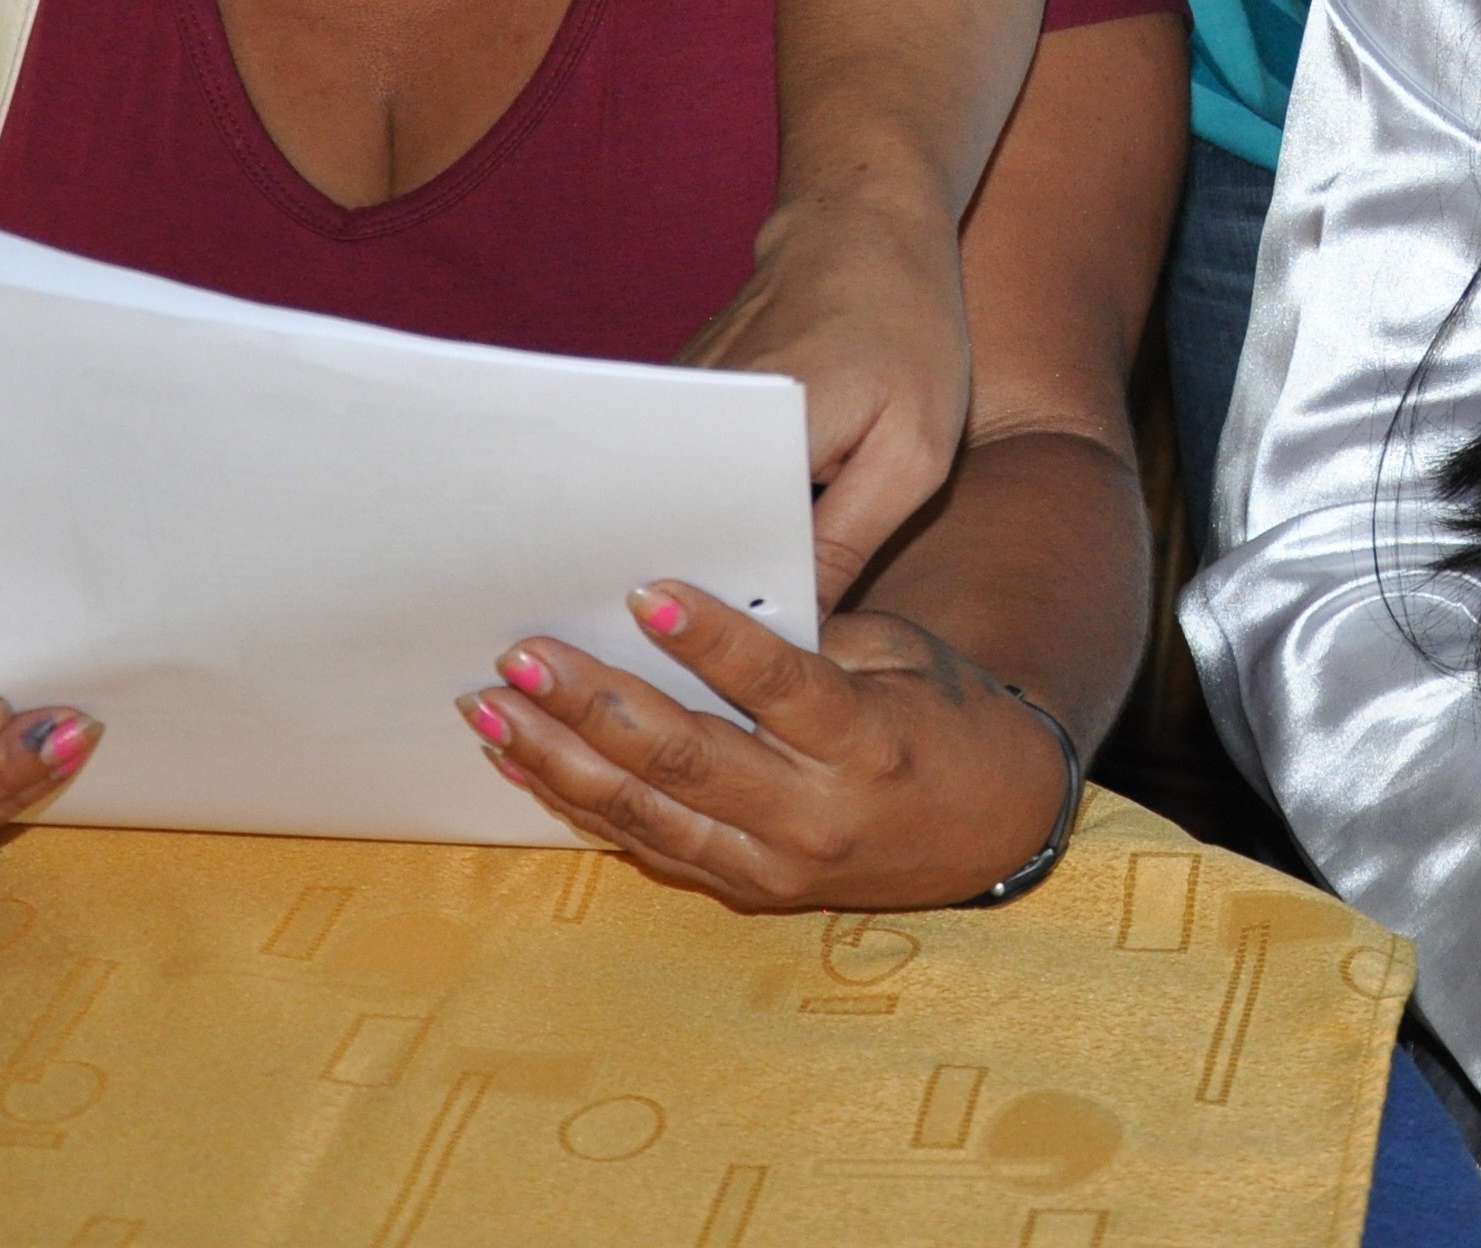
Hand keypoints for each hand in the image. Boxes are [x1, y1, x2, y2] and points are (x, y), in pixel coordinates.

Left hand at [463, 581, 1068, 912]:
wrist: (991, 831)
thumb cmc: (944, 715)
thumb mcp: (903, 655)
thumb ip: (810, 638)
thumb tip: (689, 609)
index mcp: (867, 740)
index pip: (777, 686)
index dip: (708, 640)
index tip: (641, 591)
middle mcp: (815, 815)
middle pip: (686, 758)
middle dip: (593, 703)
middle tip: (521, 654)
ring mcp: (774, 865)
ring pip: (647, 814)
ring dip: (558, 759)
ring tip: (488, 709)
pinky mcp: (747, 890)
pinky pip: (649, 845)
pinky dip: (581, 801)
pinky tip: (525, 761)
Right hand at [687, 181, 972, 610]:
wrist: (864, 224)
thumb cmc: (908, 331)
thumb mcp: (913, 452)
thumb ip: (849, 543)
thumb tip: (796, 634)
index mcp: (757, 433)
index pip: (725, 560)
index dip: (741, 617)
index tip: (754, 662)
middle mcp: (691, 416)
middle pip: (686, 538)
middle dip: (713, 592)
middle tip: (745, 636)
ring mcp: (671, 399)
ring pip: (677, 505)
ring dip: (707, 547)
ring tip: (735, 593)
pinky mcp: (672, 393)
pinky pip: (678, 469)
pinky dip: (708, 499)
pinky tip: (738, 523)